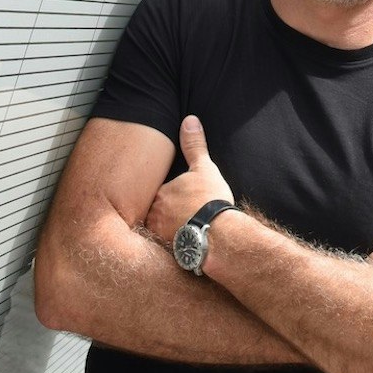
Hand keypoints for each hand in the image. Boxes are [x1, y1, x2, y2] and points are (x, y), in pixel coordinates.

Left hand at [146, 116, 235, 242]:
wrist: (218, 235)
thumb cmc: (210, 200)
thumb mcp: (204, 168)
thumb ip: (194, 145)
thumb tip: (190, 120)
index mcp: (160, 193)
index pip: (159, 192)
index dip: (171, 195)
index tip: (182, 199)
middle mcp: (154, 214)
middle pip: (156, 211)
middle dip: (165, 214)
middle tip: (182, 216)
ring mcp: (159, 234)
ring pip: (159, 230)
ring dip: (168, 230)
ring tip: (185, 232)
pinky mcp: (168, 252)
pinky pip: (167, 247)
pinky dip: (175, 245)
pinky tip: (187, 245)